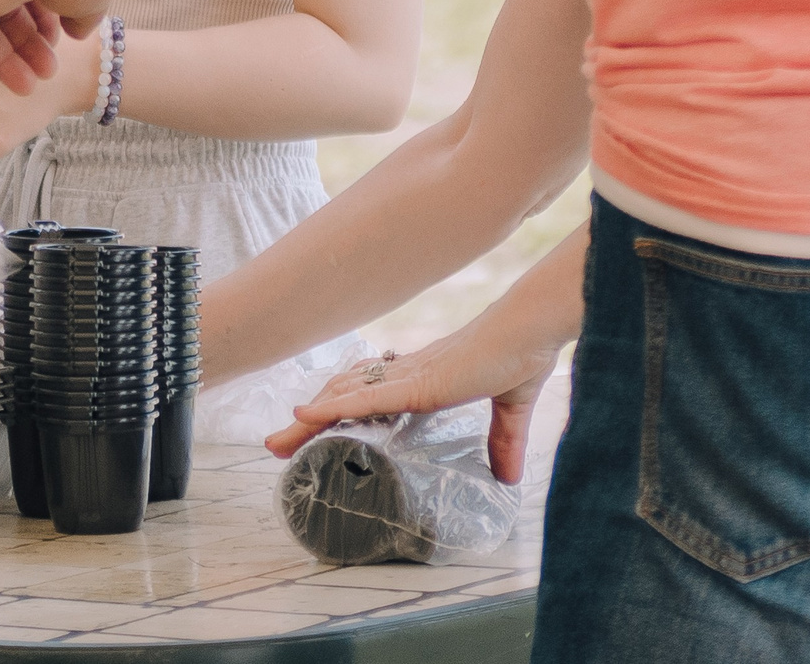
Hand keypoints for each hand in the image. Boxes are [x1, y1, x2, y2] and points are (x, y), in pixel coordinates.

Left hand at [264, 324, 558, 485]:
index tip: (311, 432)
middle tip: (277, 446)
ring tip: (277, 442)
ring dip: (308, 421)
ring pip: (344, 399)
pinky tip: (304, 416)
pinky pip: (367, 397)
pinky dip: (334, 406)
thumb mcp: (509, 409)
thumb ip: (503, 440)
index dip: (335, 414)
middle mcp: (403, 377)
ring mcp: (407, 379)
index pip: (364, 399)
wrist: (532, 332)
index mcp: (420, 382)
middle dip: (308, 424)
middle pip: (342, 399)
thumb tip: (509, 477)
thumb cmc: (519, 356)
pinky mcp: (418, 383)